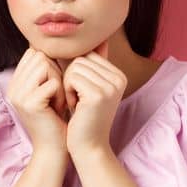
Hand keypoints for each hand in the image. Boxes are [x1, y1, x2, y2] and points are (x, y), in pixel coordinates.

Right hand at [5, 46, 69, 154]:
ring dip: (59, 82)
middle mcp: (12, 86)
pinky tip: (59, 108)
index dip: (52, 65)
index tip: (56, 86)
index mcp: (16, 82)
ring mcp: (18, 94)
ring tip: (58, 101)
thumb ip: (51, 68)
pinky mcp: (29, 103)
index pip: (34, 53)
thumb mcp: (52, 90)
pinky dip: (62, 94)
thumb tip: (67, 44)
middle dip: (56, 72)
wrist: (56, 149)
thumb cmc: (59, 118)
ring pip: (46, 66)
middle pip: (40, 56)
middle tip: (59, 95)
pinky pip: (53, 83)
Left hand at [63, 40, 126, 158]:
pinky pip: (71, 78)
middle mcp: (119, 78)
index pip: (87, 56)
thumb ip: (93, 66)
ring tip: (77, 103)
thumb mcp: (91, 88)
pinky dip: (67, 92)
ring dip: (68, 86)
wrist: (88, 146)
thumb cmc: (84, 118)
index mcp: (119, 75)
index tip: (82, 94)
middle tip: (78, 100)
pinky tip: (75, 106)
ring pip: (74, 68)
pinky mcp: (98, 94)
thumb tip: (94, 40)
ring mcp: (111, 86)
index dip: (77, 74)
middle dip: (71, 79)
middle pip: (81, 60)